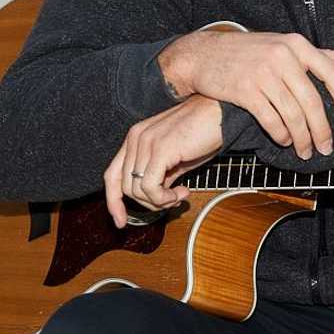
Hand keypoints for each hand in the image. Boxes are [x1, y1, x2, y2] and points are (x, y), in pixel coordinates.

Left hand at [103, 94, 221, 227]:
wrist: (221, 113)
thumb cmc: (203, 131)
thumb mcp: (176, 157)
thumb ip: (160, 174)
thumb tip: (155, 197)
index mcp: (136, 137)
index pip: (112, 174)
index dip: (113, 201)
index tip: (120, 221)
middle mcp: (136, 138)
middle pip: (125, 187)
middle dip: (148, 203)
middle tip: (173, 199)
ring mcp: (146, 142)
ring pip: (137, 190)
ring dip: (160, 201)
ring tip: (180, 194)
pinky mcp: (160, 149)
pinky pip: (150, 188)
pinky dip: (164, 198)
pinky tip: (182, 191)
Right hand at [158, 31, 333, 159]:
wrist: (204, 54)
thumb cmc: (249, 51)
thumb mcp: (285, 44)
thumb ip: (319, 53)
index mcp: (296, 44)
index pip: (332, 73)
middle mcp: (282, 56)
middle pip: (312, 101)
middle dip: (322, 130)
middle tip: (326, 147)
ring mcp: (263, 73)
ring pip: (292, 114)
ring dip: (302, 138)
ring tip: (305, 150)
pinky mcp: (244, 90)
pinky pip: (271, 119)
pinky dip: (281, 134)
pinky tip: (285, 140)